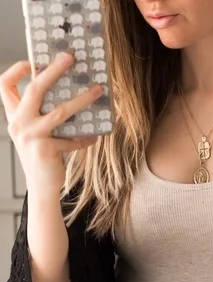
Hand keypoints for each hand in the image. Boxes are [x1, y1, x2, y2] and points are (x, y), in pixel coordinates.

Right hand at [0, 54, 103, 191]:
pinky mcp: (47, 149)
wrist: (40, 187)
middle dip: (53, 70)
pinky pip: (73, 139)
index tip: (32, 61)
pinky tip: (97, 135)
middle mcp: (19, 123)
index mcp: (14, 116)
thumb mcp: (35, 134)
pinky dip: (86, 137)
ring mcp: (32, 136)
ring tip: (98, 90)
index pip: (5, 86)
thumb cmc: (41, 157)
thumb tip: (66, 95)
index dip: (16, 70)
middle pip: (35, 89)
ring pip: (60, 111)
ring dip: (82, 99)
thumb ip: (41, 116)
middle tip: (70, 57)